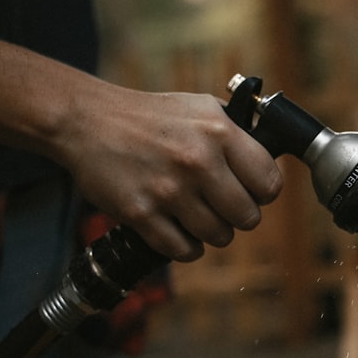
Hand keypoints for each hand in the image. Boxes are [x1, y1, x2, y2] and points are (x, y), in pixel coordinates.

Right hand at [57, 88, 281, 260]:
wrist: (88, 121)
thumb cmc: (149, 115)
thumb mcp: (201, 107)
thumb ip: (236, 132)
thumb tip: (269, 158)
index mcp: (219, 133)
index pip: (270, 183)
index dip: (263, 192)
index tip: (252, 192)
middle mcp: (198, 162)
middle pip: (248, 217)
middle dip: (239, 216)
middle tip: (223, 206)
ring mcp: (170, 190)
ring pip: (219, 237)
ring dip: (212, 231)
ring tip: (198, 215)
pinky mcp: (142, 214)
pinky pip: (184, 250)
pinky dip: (186, 246)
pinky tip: (179, 229)